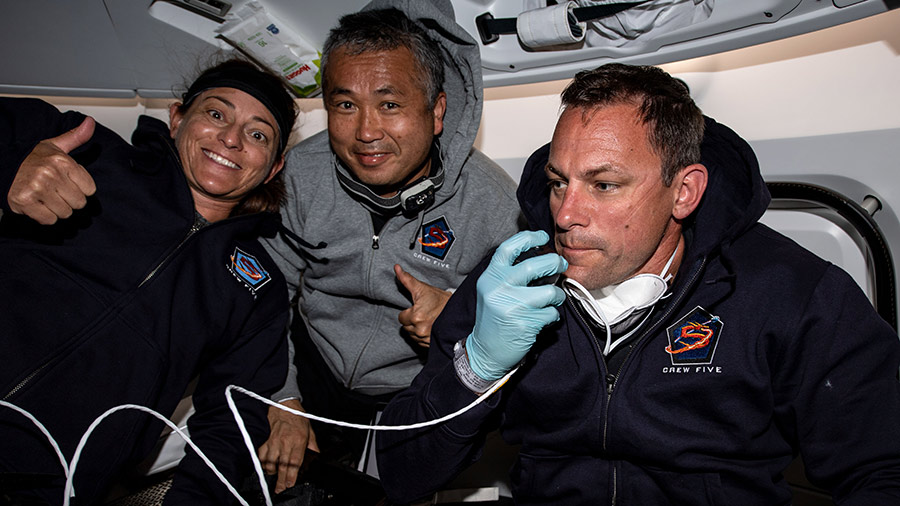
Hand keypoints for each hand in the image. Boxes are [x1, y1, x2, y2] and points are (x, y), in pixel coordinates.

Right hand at [7, 116, 96, 224]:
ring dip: (57, 209)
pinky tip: (38, 204)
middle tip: (56, 192)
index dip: (80, 188)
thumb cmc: (32, 159)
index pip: (90, 189)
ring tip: (46, 197)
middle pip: (79, 203)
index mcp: (62, 161)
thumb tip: (90, 122)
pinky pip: (49, 220)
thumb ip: (76, 137)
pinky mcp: (25, 202)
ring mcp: (38, 188)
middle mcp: (51, 174)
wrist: (3, 166)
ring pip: (65, 213)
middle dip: (69, 200)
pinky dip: (45, 216)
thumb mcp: (55, 146)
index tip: (68, 183)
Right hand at [258, 399, 319, 493]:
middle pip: (282, 466)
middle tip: (280, 489)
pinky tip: (266, 465)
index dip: (291, 476)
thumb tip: (316, 457)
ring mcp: (273, 441)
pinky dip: (262, 463)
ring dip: (272, 472)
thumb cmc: (297, 417)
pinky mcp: (265, 439)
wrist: (284, 404)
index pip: (294, 462)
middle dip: (281, 480)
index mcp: (298, 440)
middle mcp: (285, 441)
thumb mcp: (310, 431)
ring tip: (275, 475)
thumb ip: (313, 446)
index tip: (290, 484)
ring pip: (269, 462)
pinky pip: (261, 455)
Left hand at [395, 264, 451, 347]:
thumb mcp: (423, 288)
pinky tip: (431, 327)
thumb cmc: (441, 300)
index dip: (407, 312)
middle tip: (424, 313)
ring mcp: (426, 338)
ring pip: (412, 335)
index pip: (401, 318)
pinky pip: (420, 341)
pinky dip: (423, 336)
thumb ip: (407, 279)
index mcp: (416, 316)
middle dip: (412, 320)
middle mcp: (420, 330)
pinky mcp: (431, 344)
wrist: (459, 311)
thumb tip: (396, 268)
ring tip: (428, 320)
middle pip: (406, 327)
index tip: (417, 308)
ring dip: (417, 328)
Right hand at [466, 230, 567, 380]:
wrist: (486, 352)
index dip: (528, 238)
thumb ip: (509, 274)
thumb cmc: (494, 319)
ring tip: (553, 299)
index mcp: (490, 278)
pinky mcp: (525, 323)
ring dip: (557, 295)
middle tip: (560, 265)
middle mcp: (499, 289)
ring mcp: (512, 306)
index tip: (543, 237)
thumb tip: (539, 254)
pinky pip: (551, 313)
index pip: (508, 249)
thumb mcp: (493, 291)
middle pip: (534, 266)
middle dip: (554, 263)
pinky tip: (544, 319)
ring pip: (549, 291)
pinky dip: (553, 315)